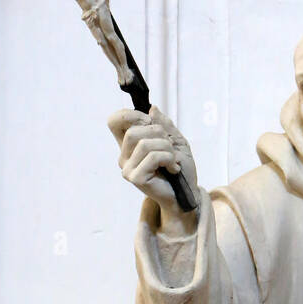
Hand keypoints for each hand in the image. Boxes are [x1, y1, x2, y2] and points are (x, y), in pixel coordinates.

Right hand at [107, 105, 198, 230]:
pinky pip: (152, 157)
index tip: (149, 121)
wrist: (187, 195)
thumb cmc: (180, 168)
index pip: (114, 121)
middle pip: (133, 131)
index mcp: (129, 145)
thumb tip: (152, 109)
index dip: (130, 115)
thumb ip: (164, 125)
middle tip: (170, 147)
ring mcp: (127, 169)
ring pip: (144, 143)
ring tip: (174, 160)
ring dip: (166, 148)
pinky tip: (173, 169)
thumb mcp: (175, 141)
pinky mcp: (135, 178)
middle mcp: (124, 156)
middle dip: (158, 133)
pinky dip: (168, 158)